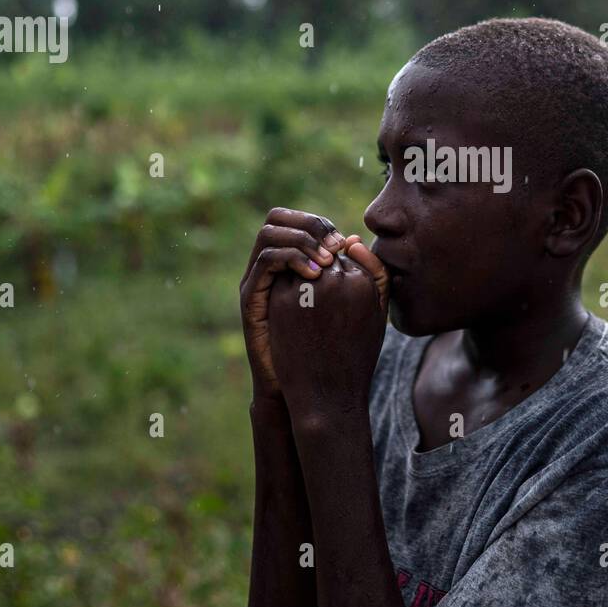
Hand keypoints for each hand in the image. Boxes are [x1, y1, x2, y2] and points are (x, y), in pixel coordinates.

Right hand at [239, 208, 348, 402]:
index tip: (344, 242)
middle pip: (277, 218)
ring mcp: (256, 281)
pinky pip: (265, 261)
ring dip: (301, 241)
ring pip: (268, 234)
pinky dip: (291, 259)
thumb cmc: (332, 347)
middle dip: (309, 226)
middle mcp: (270, 268)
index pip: (298, 221)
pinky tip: (315, 275)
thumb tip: (355, 240)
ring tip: (326, 261)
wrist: (307, 388)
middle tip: (335, 246)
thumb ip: (356, 273)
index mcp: (291, 264)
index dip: (321, 223)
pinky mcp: (251, 298)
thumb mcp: (350, 304)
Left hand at [266, 236, 388, 426]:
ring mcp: (304, 288)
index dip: (343, 280)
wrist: (327, 394)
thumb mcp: (378, 314)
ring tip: (311, 317)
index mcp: (361, 281)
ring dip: (303, 282)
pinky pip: (284, 281)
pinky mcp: (281, 300)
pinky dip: (288, 293)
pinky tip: (295, 319)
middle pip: (323, 259)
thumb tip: (351, 239)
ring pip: (301, 266)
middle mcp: (332, 280)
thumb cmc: (357, 355)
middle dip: (323, 278)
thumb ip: (374, 272)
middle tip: (325, 313)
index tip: (343, 306)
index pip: (347, 257)